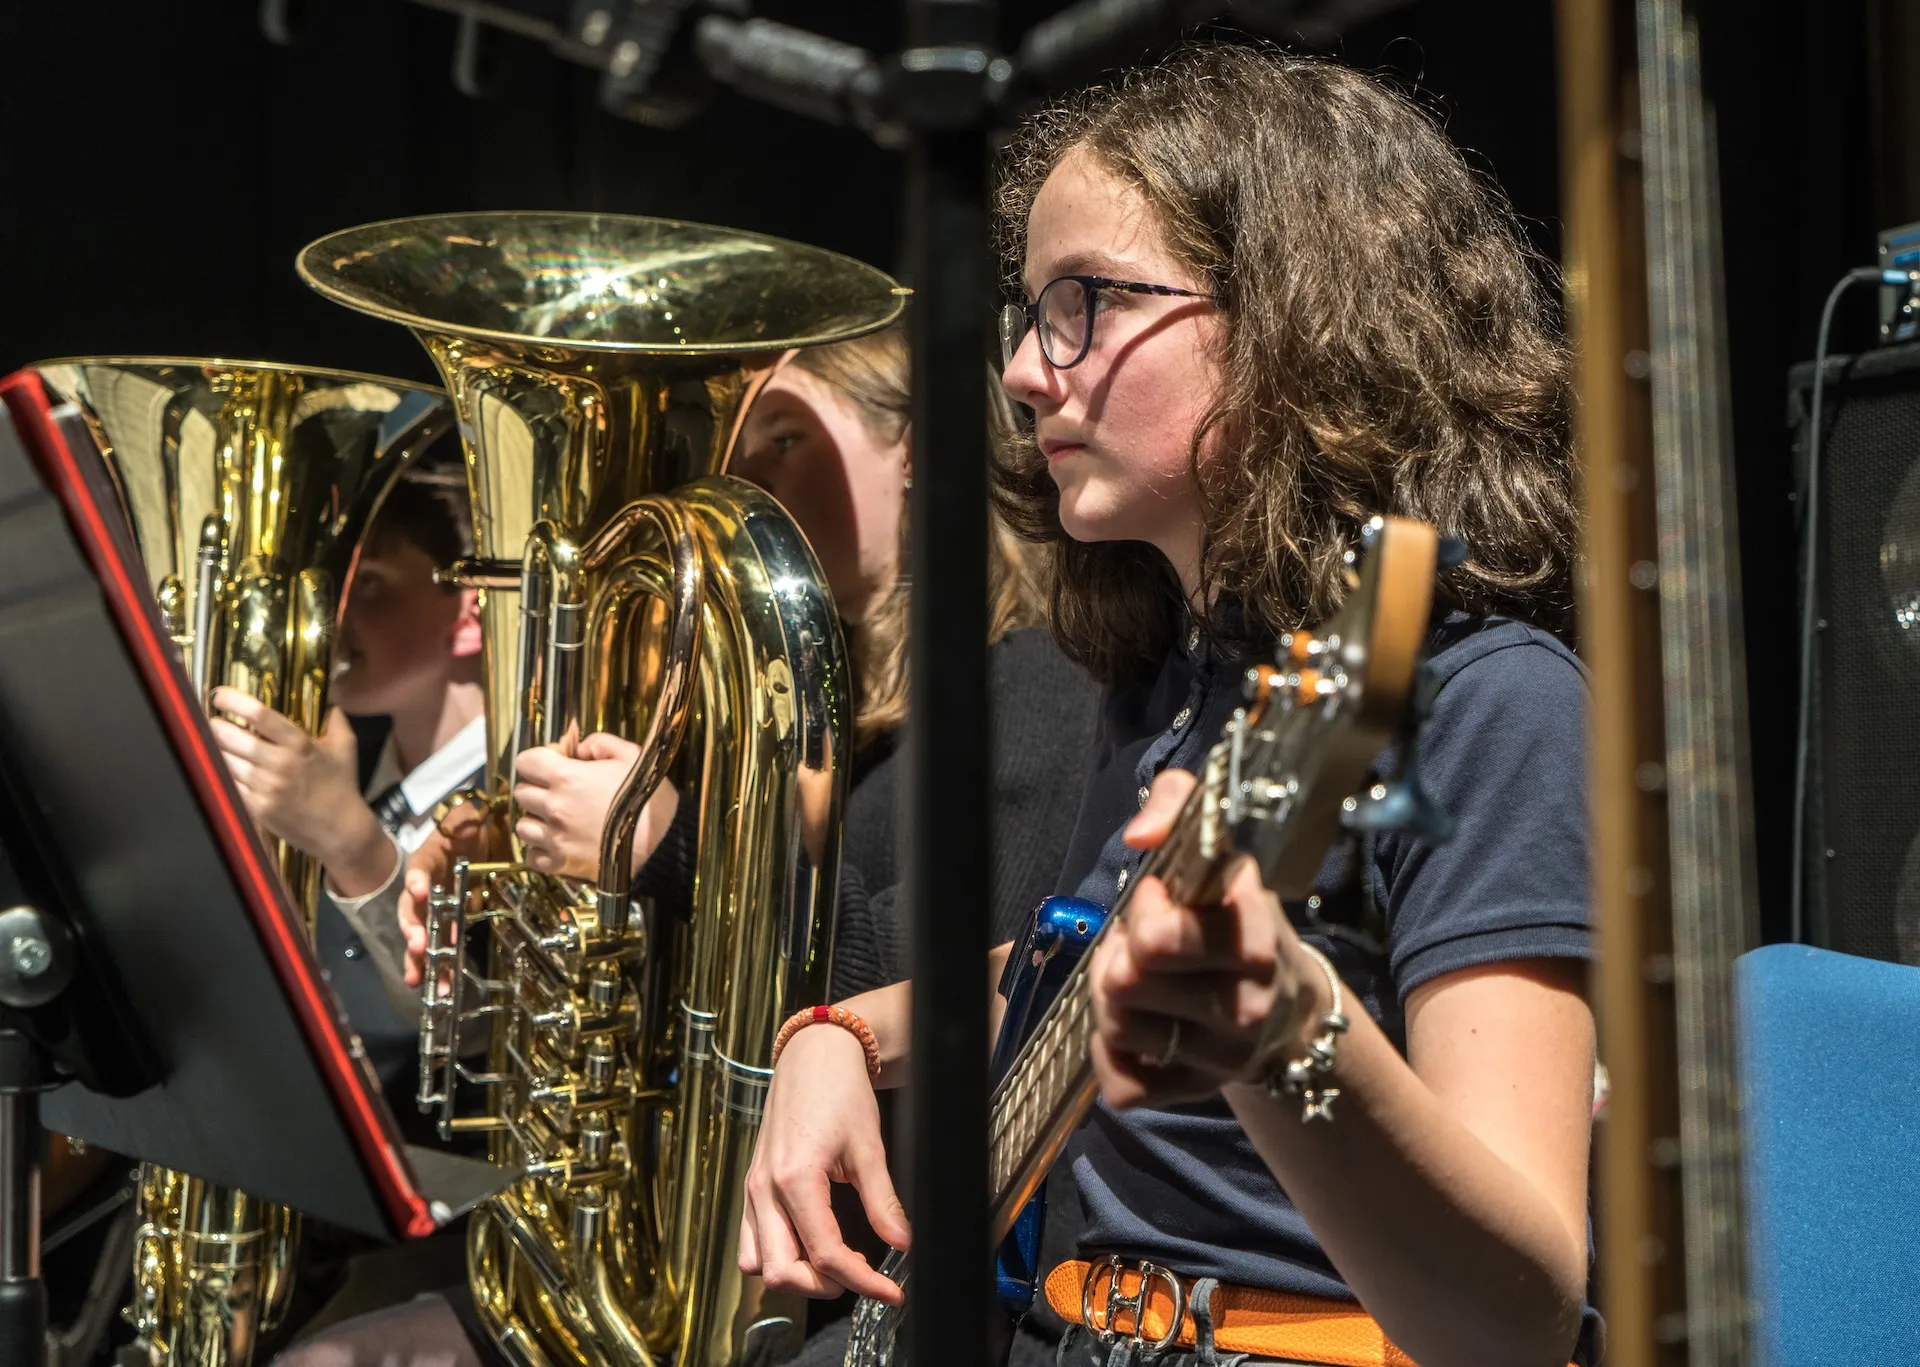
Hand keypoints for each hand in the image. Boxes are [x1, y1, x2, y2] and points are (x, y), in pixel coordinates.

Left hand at [209, 691, 392, 894]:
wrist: (340, 830)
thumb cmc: (342, 786)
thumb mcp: (345, 748)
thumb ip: (335, 721)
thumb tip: (329, 702)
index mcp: (299, 744)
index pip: (260, 715)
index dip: (234, 701)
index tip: (220, 695)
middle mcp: (279, 763)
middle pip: (233, 737)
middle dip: (216, 727)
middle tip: (210, 721)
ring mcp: (265, 787)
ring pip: (226, 761)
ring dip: (216, 750)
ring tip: (213, 742)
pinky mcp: (256, 807)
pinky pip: (230, 784)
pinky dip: (223, 773)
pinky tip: (223, 767)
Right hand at [399, 798, 485, 988]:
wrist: (481, 836)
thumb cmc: (469, 826)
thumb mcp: (468, 817)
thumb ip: (465, 820)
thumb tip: (468, 821)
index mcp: (429, 859)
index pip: (419, 867)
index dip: (417, 878)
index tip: (419, 889)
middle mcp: (425, 887)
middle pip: (412, 909)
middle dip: (412, 928)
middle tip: (416, 945)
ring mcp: (435, 907)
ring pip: (421, 934)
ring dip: (419, 958)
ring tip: (418, 980)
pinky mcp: (448, 922)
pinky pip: (442, 944)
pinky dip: (440, 965)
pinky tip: (442, 984)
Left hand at [513, 734, 678, 880]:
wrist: (663, 843)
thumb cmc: (649, 800)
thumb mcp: (632, 757)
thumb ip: (600, 743)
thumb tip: (581, 748)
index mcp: (567, 777)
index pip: (526, 761)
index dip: (537, 759)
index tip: (552, 763)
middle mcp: (555, 807)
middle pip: (522, 792)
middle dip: (537, 787)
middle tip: (558, 790)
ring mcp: (555, 837)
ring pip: (522, 825)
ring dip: (536, 819)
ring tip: (557, 819)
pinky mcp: (561, 863)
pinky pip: (532, 855)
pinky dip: (540, 849)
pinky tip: (558, 841)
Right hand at [739, 1023, 909, 1302]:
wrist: (812, 1055)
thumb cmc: (839, 1092)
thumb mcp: (869, 1146)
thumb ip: (883, 1200)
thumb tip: (903, 1243)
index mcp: (794, 1179)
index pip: (826, 1254)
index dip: (863, 1282)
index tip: (891, 1291)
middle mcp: (764, 1189)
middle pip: (782, 1271)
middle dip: (824, 1286)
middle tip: (863, 1277)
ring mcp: (752, 1189)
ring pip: (757, 1264)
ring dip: (795, 1275)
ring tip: (835, 1265)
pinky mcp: (751, 1186)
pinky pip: (750, 1241)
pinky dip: (776, 1256)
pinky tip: (809, 1246)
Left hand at [1086, 769, 1325, 1109]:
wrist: (1288, 1003)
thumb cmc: (1236, 915)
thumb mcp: (1220, 845)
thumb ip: (1177, 804)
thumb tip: (1139, 834)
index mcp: (1254, 939)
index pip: (1160, 938)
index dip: (1144, 910)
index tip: (1157, 896)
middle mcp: (1246, 1005)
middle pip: (1126, 981)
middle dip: (1119, 950)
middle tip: (1138, 940)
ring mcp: (1221, 1057)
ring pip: (1117, 1023)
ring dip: (1111, 994)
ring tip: (1136, 976)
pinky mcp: (1193, 1092)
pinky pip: (1120, 1083)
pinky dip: (1109, 1051)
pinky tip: (1132, 1022)